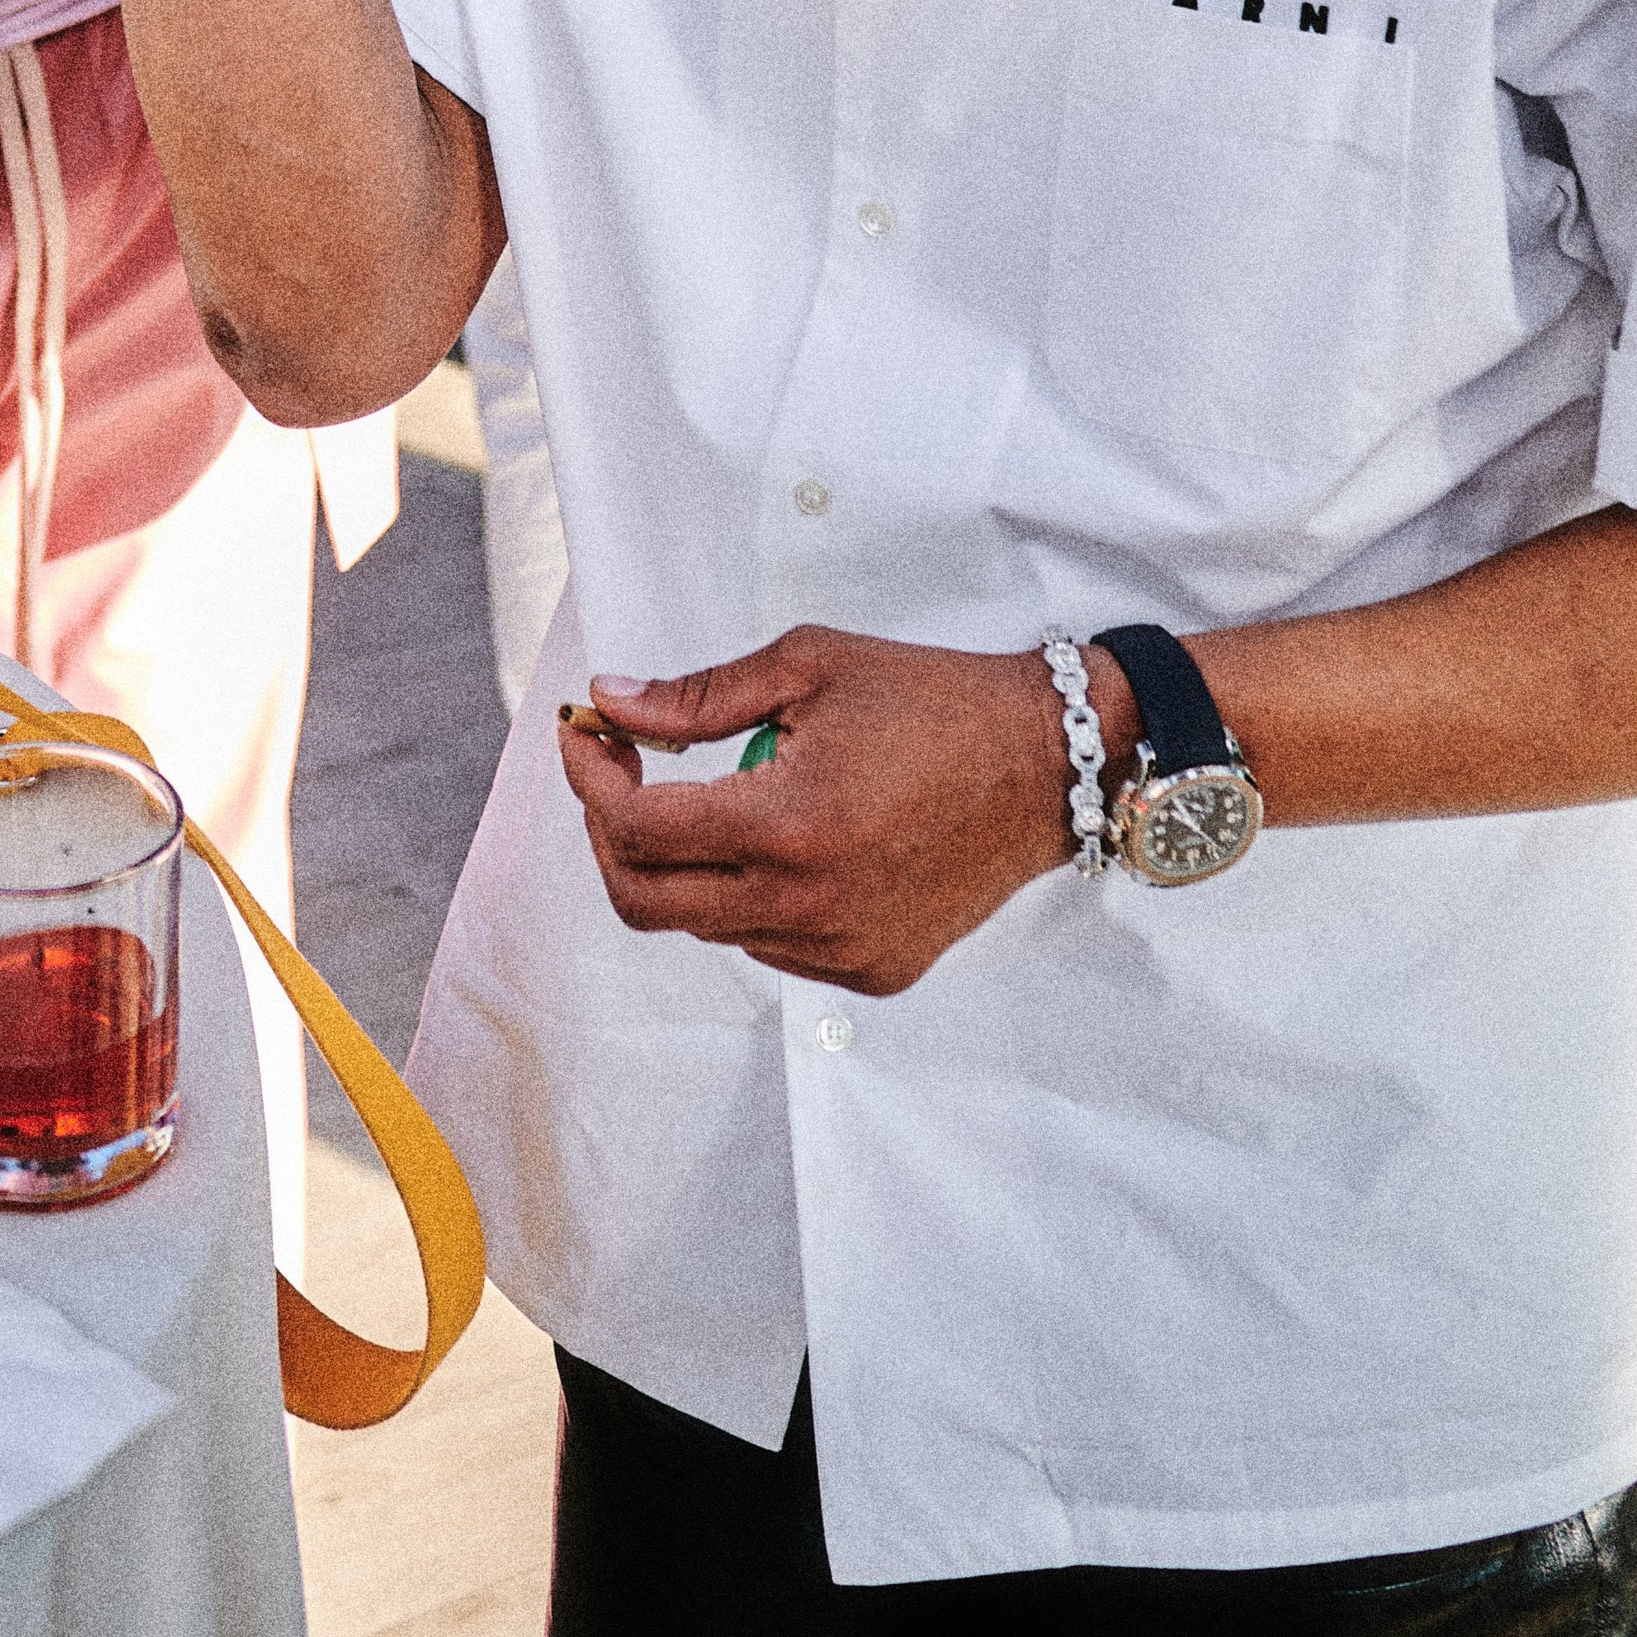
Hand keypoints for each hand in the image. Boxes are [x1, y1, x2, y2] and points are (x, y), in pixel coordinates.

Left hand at [556, 624, 1086, 993]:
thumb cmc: (935, 701)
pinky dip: (751, 897)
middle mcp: (807, 905)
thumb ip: (697, 696)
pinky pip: (769, 946)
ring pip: (705, 925)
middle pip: (643, 901)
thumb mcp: (809, 665)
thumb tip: (609, 700)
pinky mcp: (873, 971)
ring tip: (729, 793)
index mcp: (786, 825)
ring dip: (688, 863)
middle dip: (609, 832)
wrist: (1049, 764)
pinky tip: (790, 840)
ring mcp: (840, 950)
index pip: (632, 830)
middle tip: (624, 772)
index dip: (588, 778)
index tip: (586, 734)